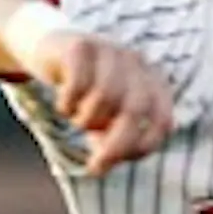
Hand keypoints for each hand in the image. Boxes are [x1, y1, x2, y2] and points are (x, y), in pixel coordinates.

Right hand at [26, 30, 174, 175]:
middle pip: (135, 110)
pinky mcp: (81, 46)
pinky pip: (78, 84)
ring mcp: (110, 50)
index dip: (145, 146)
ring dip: (86, 120)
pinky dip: (68, 104)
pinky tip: (64, 106)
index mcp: (152, 81)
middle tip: (96, 167)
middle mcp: (136, 63)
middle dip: (117, 145)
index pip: (162, 120)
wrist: (50, 50)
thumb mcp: (106, 117)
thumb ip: (113, 139)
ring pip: (105, 97)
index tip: (121, 161)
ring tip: (77, 120)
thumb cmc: (85, 92)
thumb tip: (105, 164)